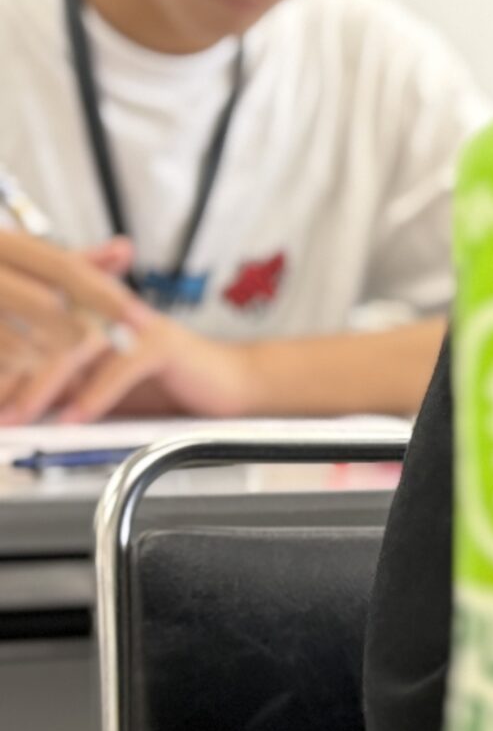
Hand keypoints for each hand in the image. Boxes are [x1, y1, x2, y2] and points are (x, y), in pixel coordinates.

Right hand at [0, 231, 145, 423]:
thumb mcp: (19, 261)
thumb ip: (71, 261)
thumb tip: (124, 250)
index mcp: (1, 243)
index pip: (66, 268)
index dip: (108, 296)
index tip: (140, 321)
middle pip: (47, 305)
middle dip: (74, 334)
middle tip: (87, 349)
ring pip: (18, 342)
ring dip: (39, 359)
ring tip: (38, 361)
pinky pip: (1, 360)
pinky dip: (12, 372)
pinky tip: (12, 376)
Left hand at [31, 305, 261, 424]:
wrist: (231, 387)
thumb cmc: (168, 386)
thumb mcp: (101, 387)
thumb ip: (63, 386)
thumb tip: (16, 404)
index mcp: (87, 315)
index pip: (31, 328)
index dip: (6, 357)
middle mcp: (106, 311)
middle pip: (43, 334)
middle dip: (10, 374)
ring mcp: (134, 324)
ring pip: (75, 347)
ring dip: (41, 387)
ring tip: (20, 418)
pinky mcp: (162, 343)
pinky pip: (118, 367)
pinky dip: (93, 397)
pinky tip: (74, 420)